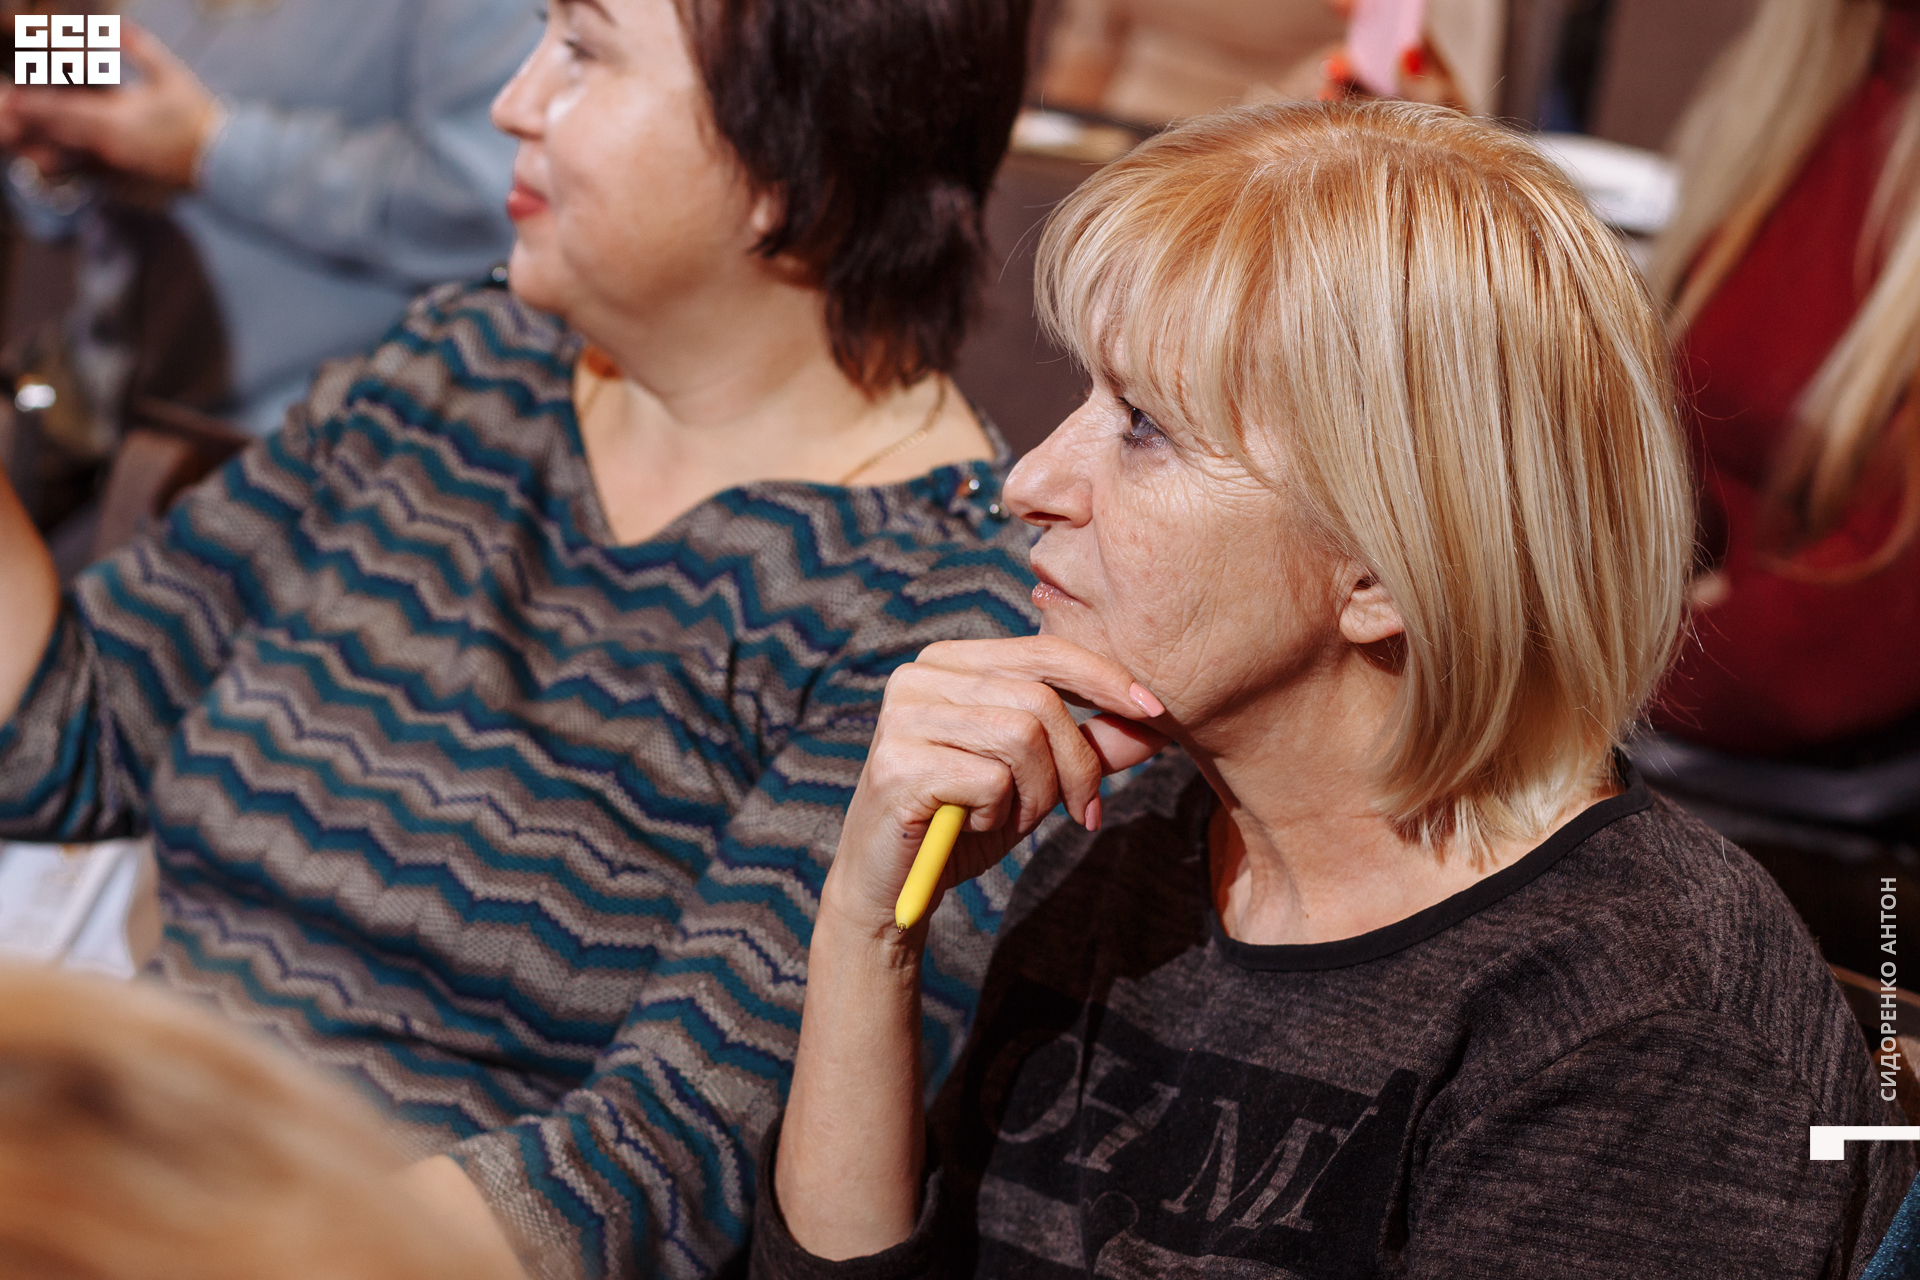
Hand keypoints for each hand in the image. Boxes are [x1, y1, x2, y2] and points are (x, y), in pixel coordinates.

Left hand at [0, 24, 221, 189]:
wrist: (225, 162)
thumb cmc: (199, 117)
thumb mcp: (171, 75)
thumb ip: (139, 47)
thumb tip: (115, 24)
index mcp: (117, 121)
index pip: (64, 110)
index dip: (33, 103)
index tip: (11, 96)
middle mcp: (109, 146)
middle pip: (56, 134)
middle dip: (28, 123)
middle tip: (5, 114)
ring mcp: (115, 165)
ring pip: (66, 154)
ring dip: (40, 144)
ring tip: (20, 139)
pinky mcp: (124, 177)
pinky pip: (85, 169)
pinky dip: (64, 160)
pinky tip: (51, 154)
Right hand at [822, 635, 1169, 940]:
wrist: (891, 889)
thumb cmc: (963, 824)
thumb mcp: (1036, 779)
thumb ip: (1087, 744)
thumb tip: (1154, 721)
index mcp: (950, 662)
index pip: (1043, 651)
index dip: (1104, 678)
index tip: (1154, 712)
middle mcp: (919, 676)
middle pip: (1040, 699)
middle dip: (1078, 763)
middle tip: (1083, 811)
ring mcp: (903, 716)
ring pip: (1022, 737)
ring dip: (1038, 793)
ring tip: (1011, 819)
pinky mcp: (897, 763)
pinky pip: (991, 780)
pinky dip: (996, 814)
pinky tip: (967, 825)